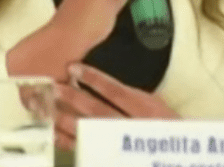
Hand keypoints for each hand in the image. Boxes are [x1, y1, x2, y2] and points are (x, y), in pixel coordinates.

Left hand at [54, 64, 178, 149]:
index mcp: (144, 108)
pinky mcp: (109, 155)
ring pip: (88, 131)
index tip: (74, 68)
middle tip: (52, 86)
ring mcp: (118, 143)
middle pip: (96, 110)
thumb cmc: (166, 126)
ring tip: (47, 108)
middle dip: (72, 98)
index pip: (114, 90)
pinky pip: (86, 149)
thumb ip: (133, 95)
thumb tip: (102, 83)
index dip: (93, 79)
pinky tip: (55, 133)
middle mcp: (131, 125)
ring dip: (65, 119)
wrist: (177, 154)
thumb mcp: (156, 104)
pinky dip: (69, 141)